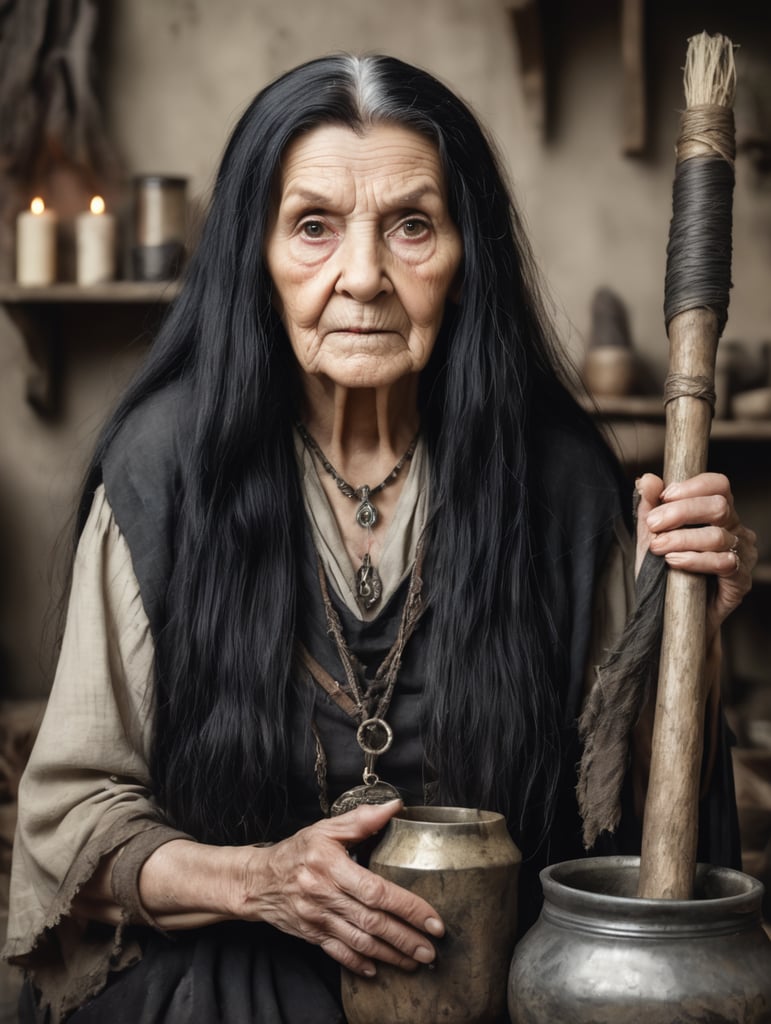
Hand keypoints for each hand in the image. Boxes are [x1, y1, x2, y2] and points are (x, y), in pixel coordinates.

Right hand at [232, 800, 443, 976]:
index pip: (376, 891)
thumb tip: (394, 807)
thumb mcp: (325, 829)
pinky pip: (338, 954)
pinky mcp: (312, 935)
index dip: (408, 907)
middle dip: (406, 939)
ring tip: (416, 961)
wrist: (257, 881)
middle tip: (432, 950)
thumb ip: (361, 819)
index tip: (432, 919)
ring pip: (360, 943)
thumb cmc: (295, 852)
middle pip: (373, 922)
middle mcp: (324, 895)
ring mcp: (318, 919)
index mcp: (331, 866)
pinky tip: (378, 970)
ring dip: (391, 955)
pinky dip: (359, 964)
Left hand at [635, 472, 756, 639]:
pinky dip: (694, 559)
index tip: (663, 496)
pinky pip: (724, 563)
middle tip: (654, 525)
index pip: (717, 485)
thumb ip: (648, 508)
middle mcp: (736, 530)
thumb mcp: (650, 537)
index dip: (691, 487)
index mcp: (717, 513)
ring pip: (718, 535)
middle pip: (719, 506)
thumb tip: (646, 479)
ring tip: (658, 548)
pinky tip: (674, 562)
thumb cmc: (665, 573)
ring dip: (681, 539)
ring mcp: (742, 555)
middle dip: (681, 512)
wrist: (673, 616)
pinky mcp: (741, 580)